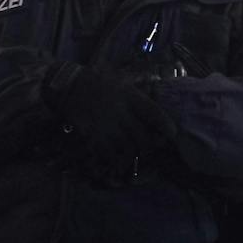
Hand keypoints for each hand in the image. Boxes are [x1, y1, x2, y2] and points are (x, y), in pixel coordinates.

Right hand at [46, 65, 176, 177]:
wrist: (70, 85)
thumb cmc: (98, 83)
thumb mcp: (122, 83)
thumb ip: (138, 97)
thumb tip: (157, 105)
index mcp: (130, 96)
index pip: (154, 113)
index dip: (166, 126)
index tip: (172, 134)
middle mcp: (121, 112)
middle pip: (143, 138)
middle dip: (149, 147)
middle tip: (151, 149)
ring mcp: (107, 125)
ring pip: (128, 149)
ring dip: (134, 155)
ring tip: (135, 155)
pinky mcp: (94, 135)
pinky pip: (109, 154)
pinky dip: (116, 159)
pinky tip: (118, 159)